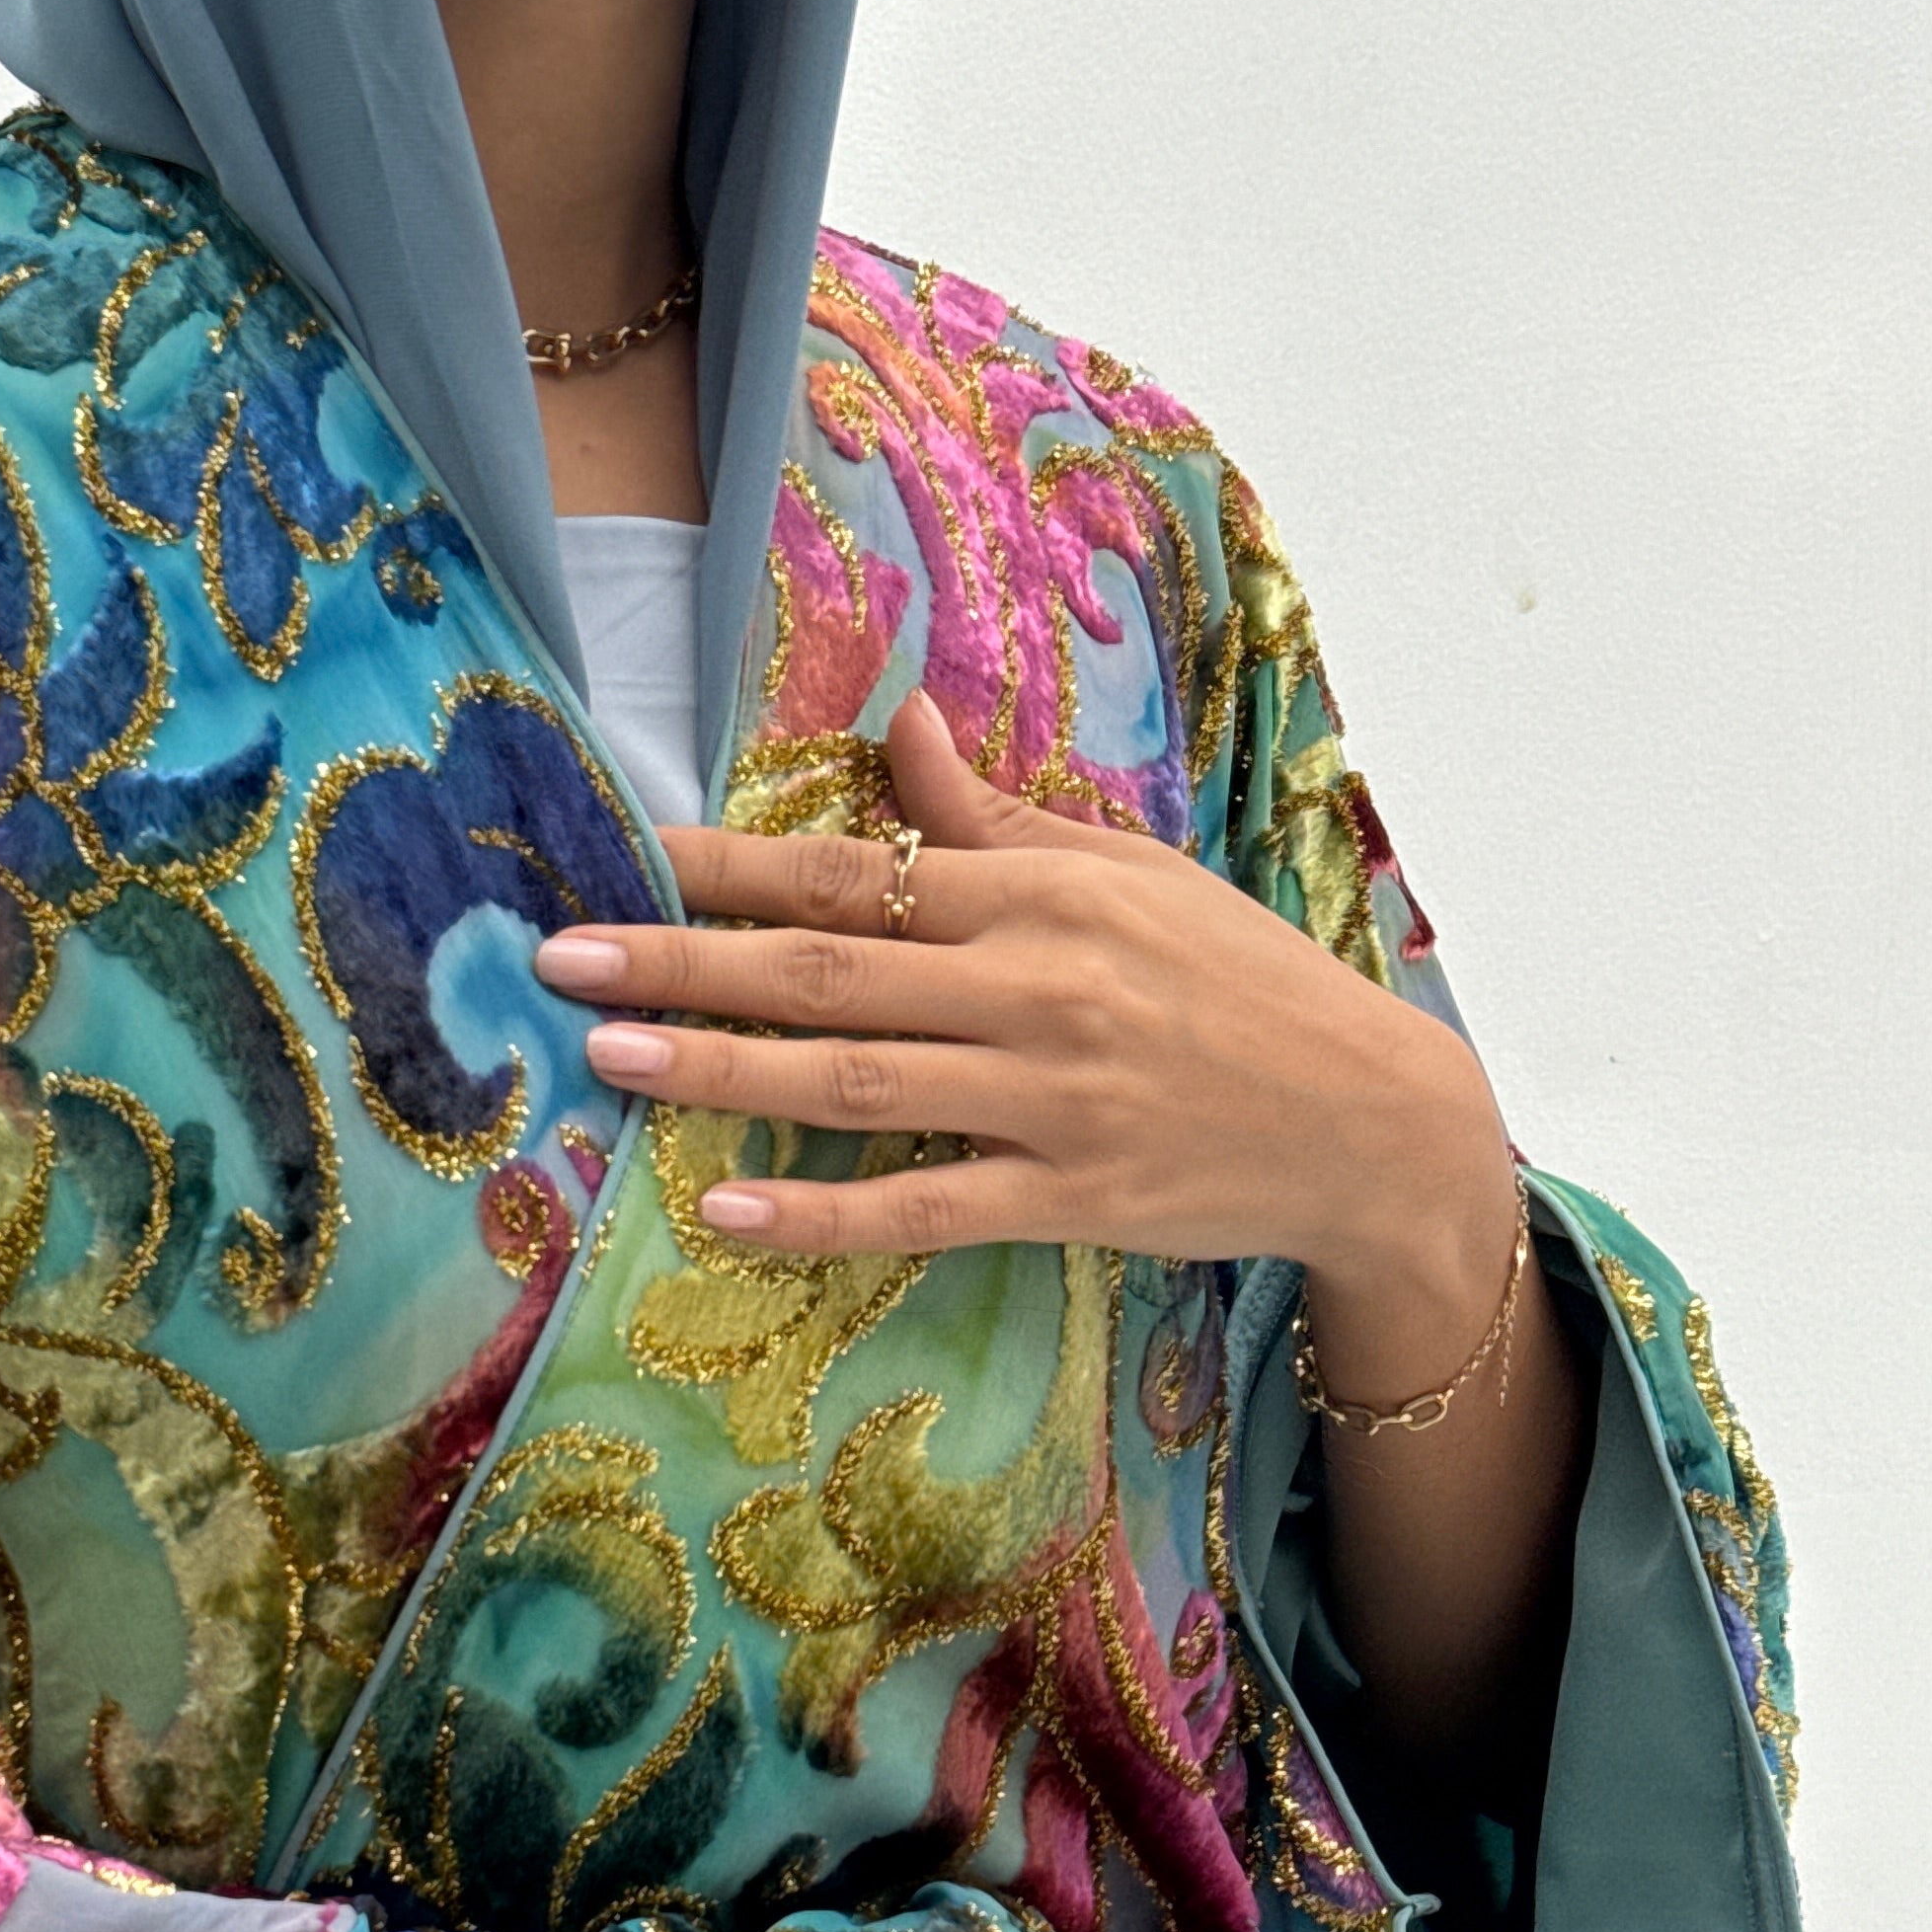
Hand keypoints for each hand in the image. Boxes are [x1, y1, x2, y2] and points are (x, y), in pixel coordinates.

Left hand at [530, 689, 1514, 1325]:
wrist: (1368, 1116)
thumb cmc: (1235, 981)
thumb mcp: (1126, 873)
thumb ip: (994, 816)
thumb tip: (892, 721)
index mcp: (1042, 895)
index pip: (855, 868)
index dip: (730, 864)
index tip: (625, 854)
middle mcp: (1035, 987)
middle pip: (827, 969)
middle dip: (684, 960)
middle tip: (563, 958)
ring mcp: (1049, 1098)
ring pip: (852, 1083)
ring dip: (720, 1072)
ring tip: (608, 1060)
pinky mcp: (1069, 1196)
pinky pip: (921, 1205)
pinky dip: (819, 1211)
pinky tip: (727, 1210)